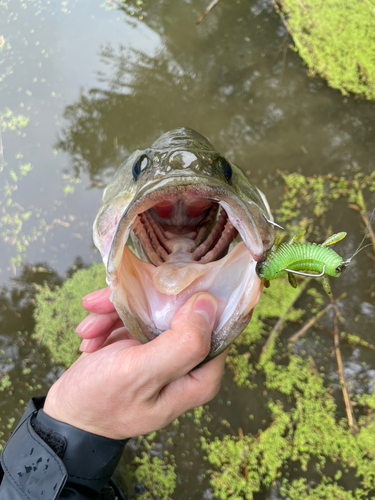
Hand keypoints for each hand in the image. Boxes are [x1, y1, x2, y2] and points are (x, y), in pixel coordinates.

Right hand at [44, 292, 226, 439]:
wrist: (67, 414)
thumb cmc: (102, 401)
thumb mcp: (140, 374)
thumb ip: (180, 343)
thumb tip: (210, 303)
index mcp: (200, 375)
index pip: (212, 324)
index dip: (187, 300)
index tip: (156, 290)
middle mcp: (187, 360)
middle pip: (176, 309)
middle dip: (135, 304)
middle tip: (102, 306)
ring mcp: (164, 347)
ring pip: (149, 306)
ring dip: (112, 312)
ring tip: (87, 331)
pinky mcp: (142, 339)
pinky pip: (131, 313)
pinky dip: (107, 320)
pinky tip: (89, 336)